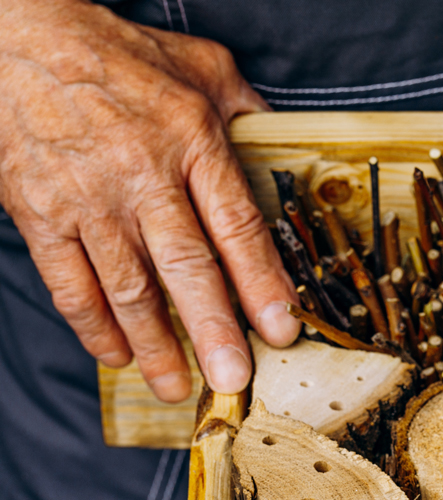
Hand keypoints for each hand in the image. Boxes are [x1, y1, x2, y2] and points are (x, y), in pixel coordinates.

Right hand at [0, 0, 298, 401]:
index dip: (262, 283)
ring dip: (155, 345)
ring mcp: (88, 200)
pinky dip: (93, 326)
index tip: (281, 329)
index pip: (237, 225)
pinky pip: (69, 284)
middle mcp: (142, 176)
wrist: (14, 35)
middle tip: (234, 380)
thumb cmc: (114, 52)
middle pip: (186, 268)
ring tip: (177, 386)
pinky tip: (117, 355)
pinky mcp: (39, 214)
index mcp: (192, 140)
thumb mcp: (200, 65)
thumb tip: (281, 141)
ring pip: (127, 288)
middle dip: (213, 331)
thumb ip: (246, 109)